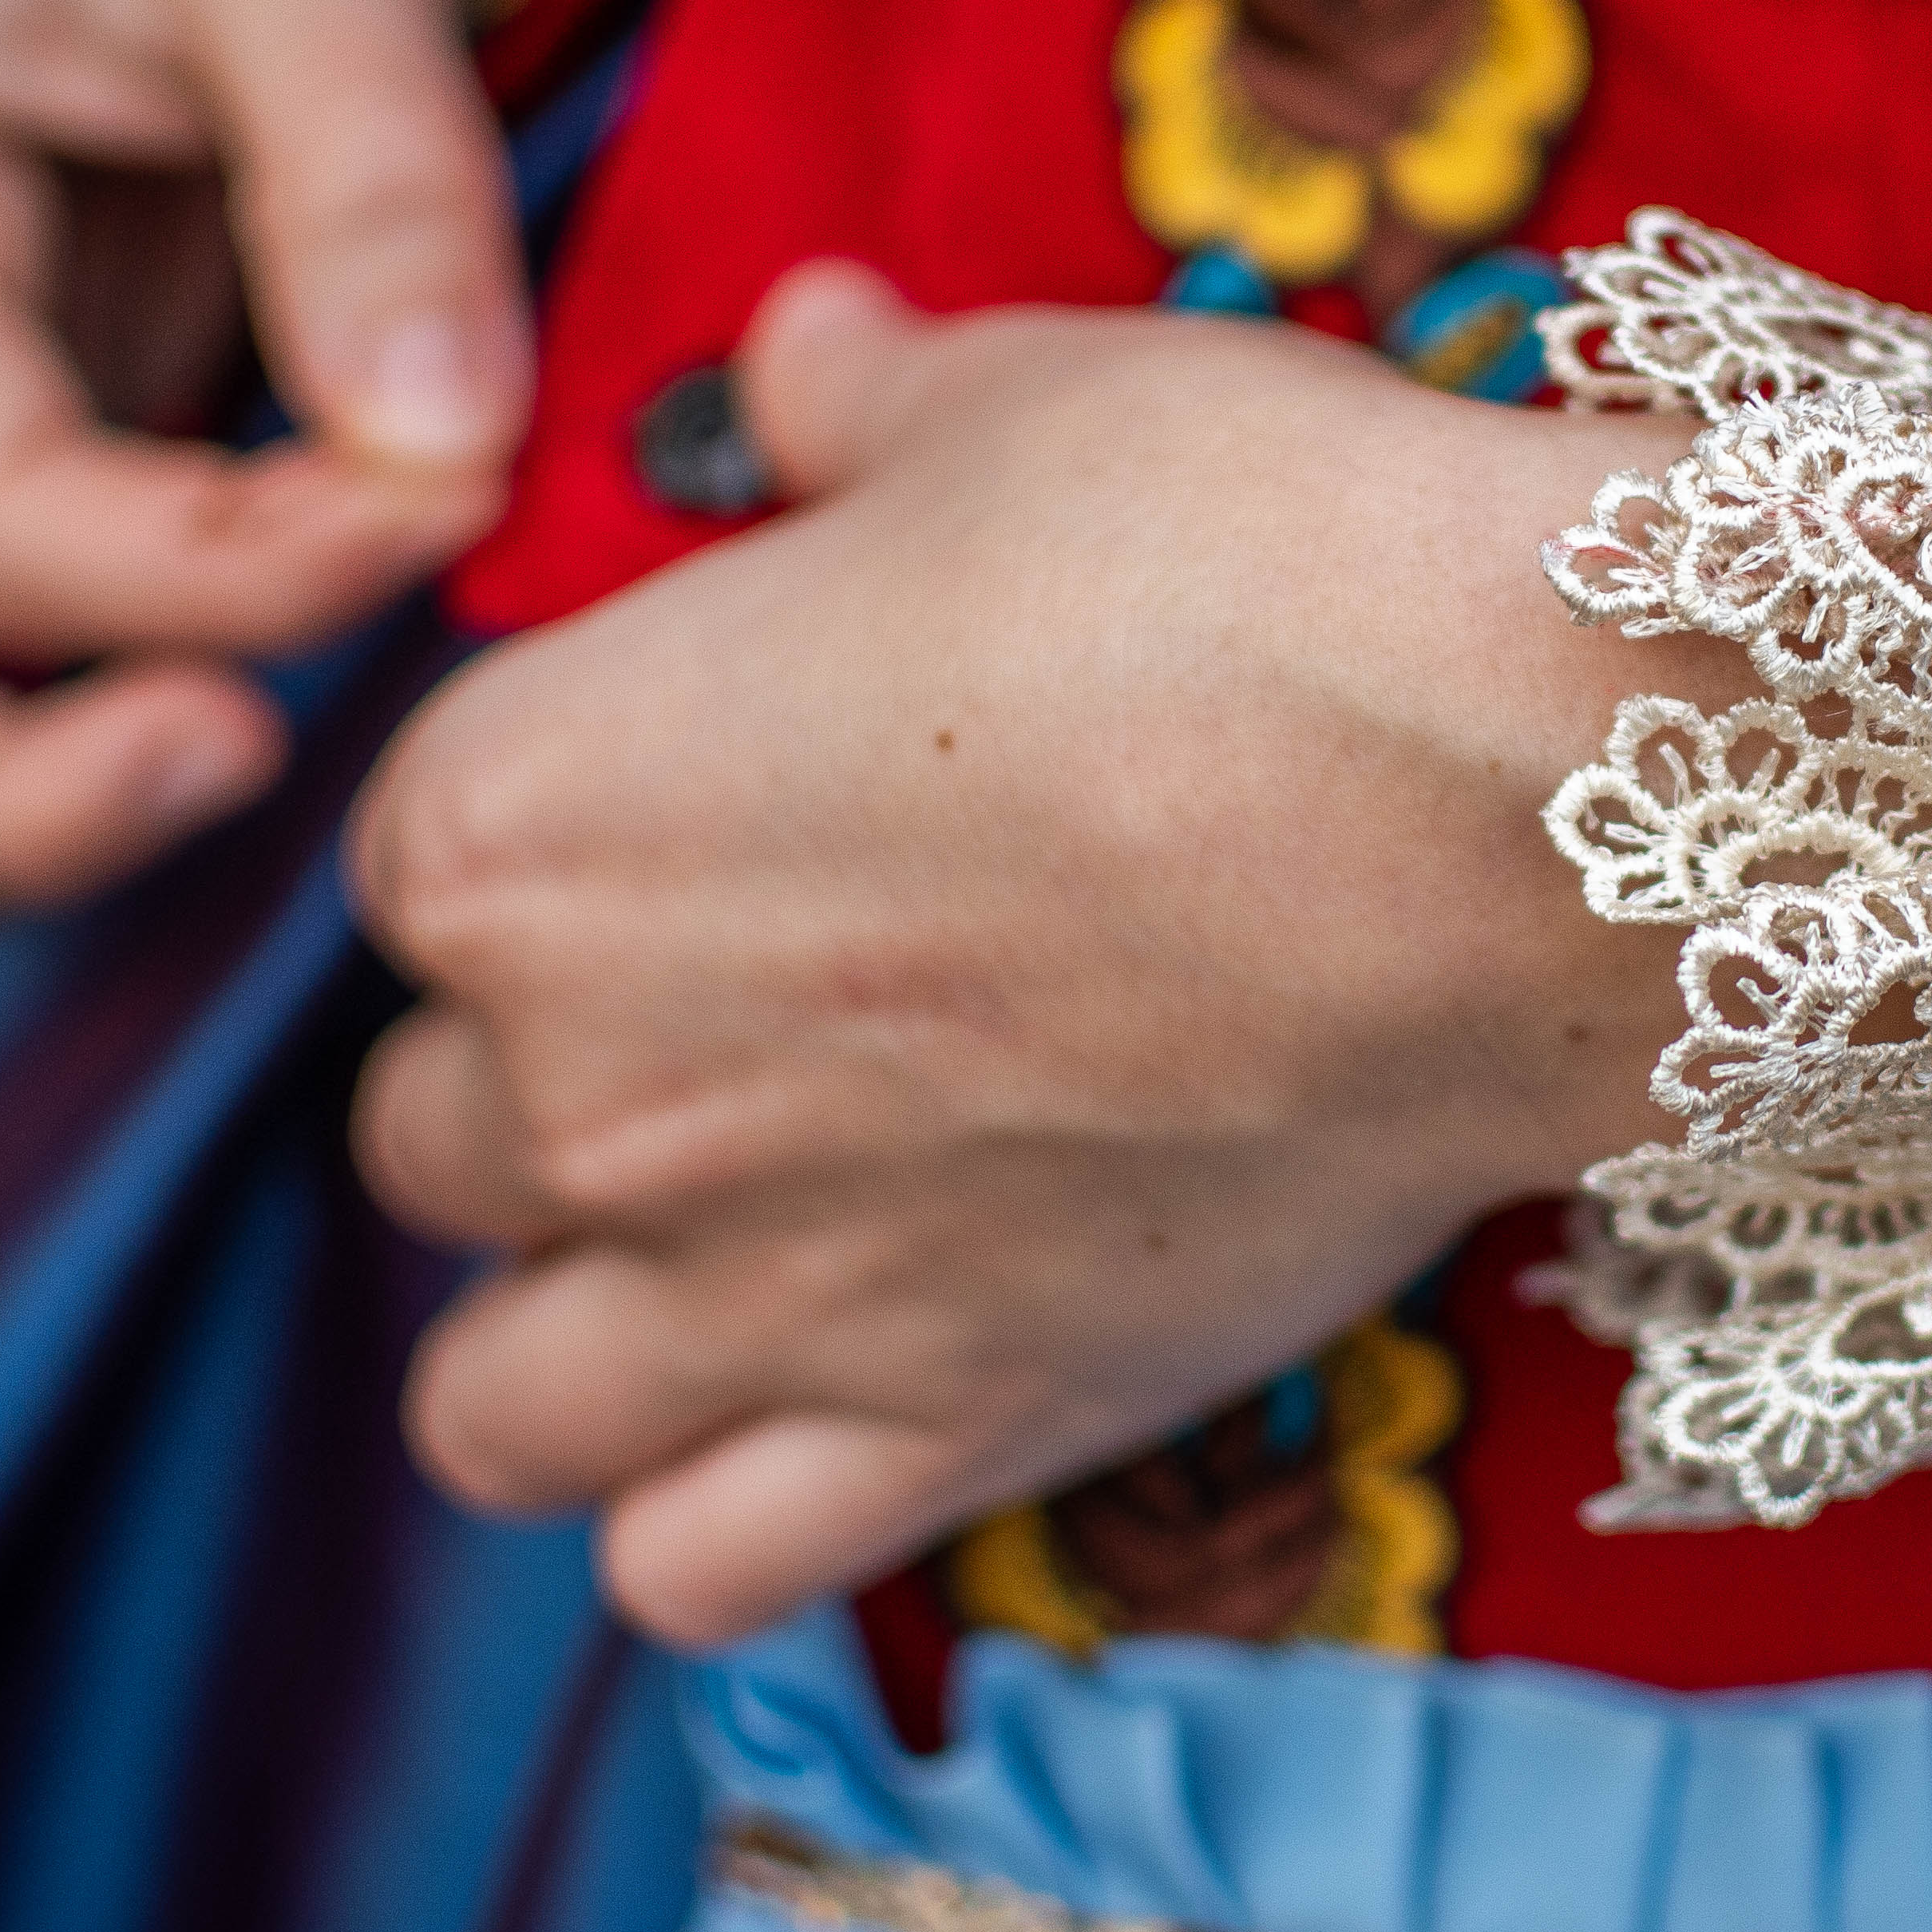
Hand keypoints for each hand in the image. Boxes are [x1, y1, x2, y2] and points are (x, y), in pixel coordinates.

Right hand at [0, 0, 540, 925]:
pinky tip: (310, 672)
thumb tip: (445, 452)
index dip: (229, 580)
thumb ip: (376, 186)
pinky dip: (112, 720)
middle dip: (8, 809)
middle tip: (268, 763)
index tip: (461, 496)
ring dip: (33, 807)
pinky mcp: (34, 423)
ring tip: (287, 747)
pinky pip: (6, 657)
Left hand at [350, 269, 1733, 1643]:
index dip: (567, 831)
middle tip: (751, 1013)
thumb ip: (856, 406)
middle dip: (555, 1081)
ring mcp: (749, 1292)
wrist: (1514, 802)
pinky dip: (711, 1520)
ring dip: (573, 1339)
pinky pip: (690, 1570)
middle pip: (438, 1136)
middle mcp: (578, 1084)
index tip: (715, 806)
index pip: (417, 866)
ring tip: (722, 1257)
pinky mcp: (942, 1428)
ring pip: (494, 1412)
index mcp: (519, 820)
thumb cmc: (1247, 566)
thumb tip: (806, 360)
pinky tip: (815, 1418)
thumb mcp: (1017, 405)